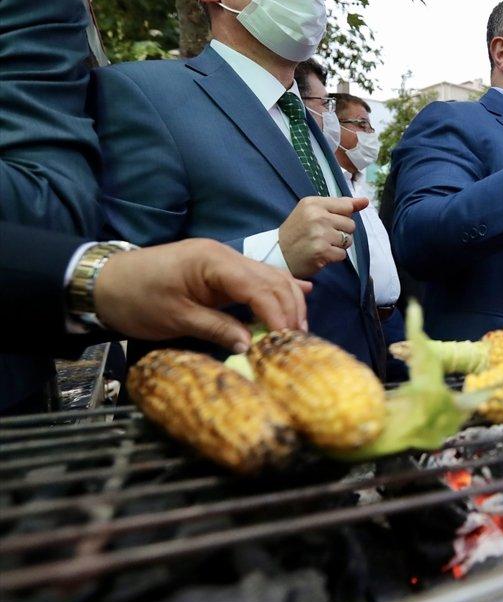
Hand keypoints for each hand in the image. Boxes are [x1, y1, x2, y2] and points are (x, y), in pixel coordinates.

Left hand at [94, 238, 311, 352]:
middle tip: (298, 340)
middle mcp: (225, 256)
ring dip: (287, 302)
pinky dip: (278, 289)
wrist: (103, 282)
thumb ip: (216, 328)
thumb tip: (251, 345)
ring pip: (270, 277)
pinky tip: (301, 295)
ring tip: (297, 330)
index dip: (278, 314)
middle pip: (272, 280)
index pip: (259, 287)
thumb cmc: (136, 299)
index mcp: (213, 262)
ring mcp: (224, 261)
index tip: (288, 340)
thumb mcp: (175, 319)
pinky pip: (257, 278)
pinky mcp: (221, 271)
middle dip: (290, 309)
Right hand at [278, 196, 368, 276]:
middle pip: (350, 224)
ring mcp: (320, 234)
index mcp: (314, 203)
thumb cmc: (297, 231)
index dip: (345, 216)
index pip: (346, 206)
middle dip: (342, 232)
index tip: (334, 222)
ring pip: (348, 240)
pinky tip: (322, 254)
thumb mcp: (312, 211)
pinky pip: (342, 254)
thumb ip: (339, 205)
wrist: (278, 254)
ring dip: (339, 245)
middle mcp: (317, 216)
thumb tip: (365, 201)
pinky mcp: (322, 251)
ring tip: (323, 244)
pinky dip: (334, 257)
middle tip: (324, 236)